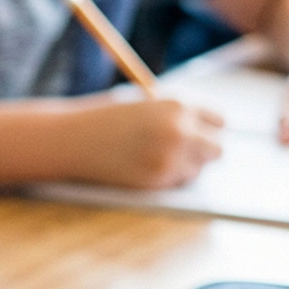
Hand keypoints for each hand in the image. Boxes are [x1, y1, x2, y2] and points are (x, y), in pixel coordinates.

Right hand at [79, 95, 223, 187]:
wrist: (68, 139)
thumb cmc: (102, 118)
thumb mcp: (143, 105)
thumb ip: (176, 116)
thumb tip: (207, 132)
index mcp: (178, 106)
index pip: (219, 121)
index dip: (207, 128)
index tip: (197, 133)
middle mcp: (181, 131)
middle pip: (218, 148)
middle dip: (202, 151)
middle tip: (182, 152)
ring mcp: (170, 158)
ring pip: (197, 169)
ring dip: (182, 167)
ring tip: (150, 158)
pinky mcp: (157, 180)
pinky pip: (177, 182)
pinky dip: (165, 178)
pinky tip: (139, 168)